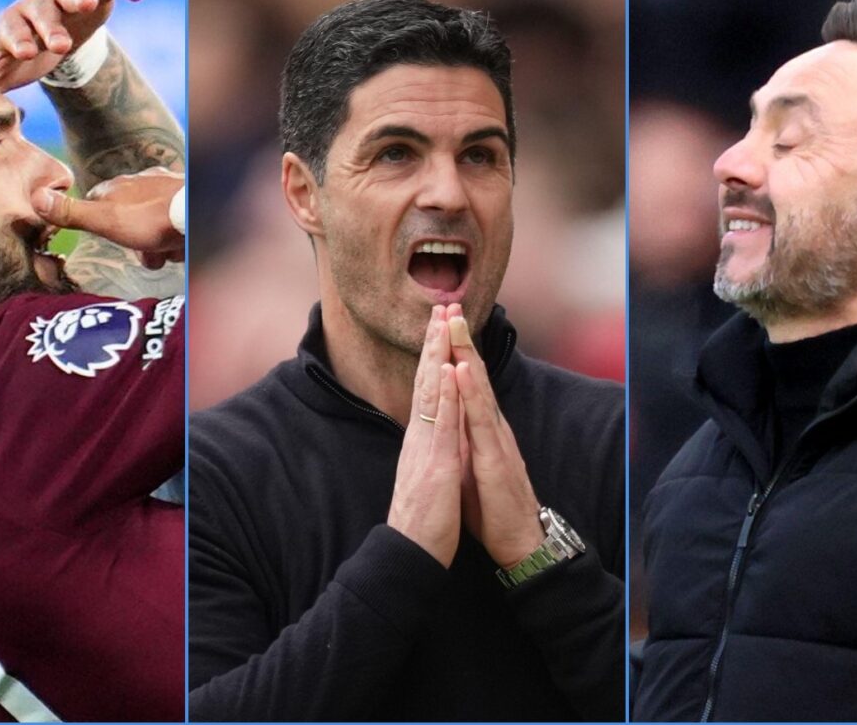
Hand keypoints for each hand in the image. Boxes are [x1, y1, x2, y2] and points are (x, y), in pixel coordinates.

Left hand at [0, 0, 144, 92]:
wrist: (53, 33)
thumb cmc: (27, 51)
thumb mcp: (7, 66)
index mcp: (13, 24)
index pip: (12, 29)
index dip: (18, 40)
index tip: (25, 53)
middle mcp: (37, 7)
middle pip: (41, 13)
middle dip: (50, 27)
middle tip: (58, 46)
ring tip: (87, 2)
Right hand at [33, 167, 183, 265]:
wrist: (198, 216)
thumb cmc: (150, 219)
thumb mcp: (104, 220)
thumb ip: (72, 213)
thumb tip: (35, 198)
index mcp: (117, 186)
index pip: (96, 201)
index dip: (98, 222)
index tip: (106, 235)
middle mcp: (141, 183)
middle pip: (127, 217)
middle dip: (133, 240)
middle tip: (144, 252)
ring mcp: (166, 190)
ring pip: (152, 223)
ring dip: (157, 244)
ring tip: (166, 251)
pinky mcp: (186, 202)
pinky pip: (175, 224)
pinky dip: (176, 238)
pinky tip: (181, 247)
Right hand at [387, 306, 465, 567]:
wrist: (411, 551)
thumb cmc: (422, 519)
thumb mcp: (426, 475)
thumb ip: (428, 450)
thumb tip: (431, 431)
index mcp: (421, 440)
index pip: (427, 389)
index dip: (432, 356)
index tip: (439, 326)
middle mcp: (420, 436)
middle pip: (426, 380)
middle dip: (434, 341)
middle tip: (440, 305)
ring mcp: (426, 446)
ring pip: (431, 392)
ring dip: (437, 354)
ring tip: (442, 323)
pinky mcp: (436, 462)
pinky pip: (441, 422)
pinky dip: (443, 393)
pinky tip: (445, 369)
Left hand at [445, 304, 543, 568]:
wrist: (520, 541)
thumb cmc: (493, 506)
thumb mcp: (470, 465)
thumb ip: (462, 440)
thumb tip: (449, 422)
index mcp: (481, 429)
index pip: (465, 383)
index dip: (452, 353)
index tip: (439, 322)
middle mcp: (491, 427)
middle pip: (473, 376)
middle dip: (460, 339)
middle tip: (448, 304)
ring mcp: (496, 439)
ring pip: (479, 389)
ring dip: (466, 354)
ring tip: (454, 324)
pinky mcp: (496, 457)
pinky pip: (482, 420)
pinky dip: (471, 392)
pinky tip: (463, 370)